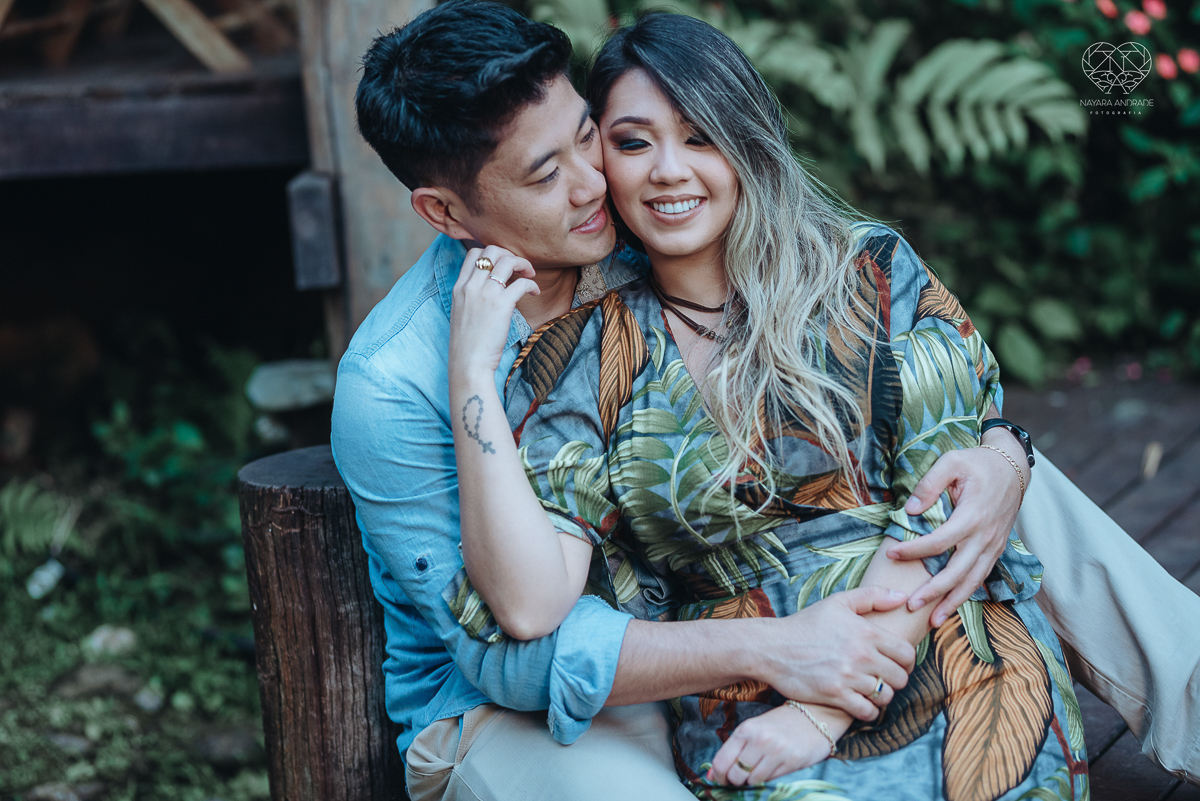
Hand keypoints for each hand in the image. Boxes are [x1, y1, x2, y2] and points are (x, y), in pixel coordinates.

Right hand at [449, 245, 539, 379]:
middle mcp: (471, 286)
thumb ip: (472, 297)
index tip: (503, 264)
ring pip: (508, 260)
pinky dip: (532, 284)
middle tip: (519, 267)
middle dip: (509, 254)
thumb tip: (489, 290)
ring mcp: (486, 293)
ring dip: (523, 264)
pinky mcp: (502, 304)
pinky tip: (535, 292)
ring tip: (530, 274)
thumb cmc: (468, 344)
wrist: (468, 362)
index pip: (474, 254)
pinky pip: (522, 283)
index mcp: (459, 287)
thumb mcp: (461, 313)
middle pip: (492, 250)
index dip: (492, 253)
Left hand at [708, 703, 835, 785]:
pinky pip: (771, 780)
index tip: (721, 779)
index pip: (721, 761)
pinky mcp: (793, 761)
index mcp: (746, 729)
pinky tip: (774, 768)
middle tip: (741, 777)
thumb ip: (734, 749)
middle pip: (735, 774)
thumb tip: (712, 775)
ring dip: (752, 780)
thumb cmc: (781, 722)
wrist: (817, 715)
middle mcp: (759, 739)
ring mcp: (777, 751)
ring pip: (752, 780)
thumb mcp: (755, 728)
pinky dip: (768, 779)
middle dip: (735, 780)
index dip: (718, 776)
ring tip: (760, 770)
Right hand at [761, 585, 914, 720]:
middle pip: (900, 678)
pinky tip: (861, 703)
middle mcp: (861, 655)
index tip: (897, 664)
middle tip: (884, 679)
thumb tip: (903, 597)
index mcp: (866, 631)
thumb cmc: (806, 624)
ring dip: (882, 696)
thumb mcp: (838, 602)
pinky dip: (868, 711)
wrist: (773, 647)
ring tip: (871, 691)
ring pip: (885, 696)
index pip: (907, 654)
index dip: (907, 662)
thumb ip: (872, 596)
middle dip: (895, 680)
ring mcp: (848, 676)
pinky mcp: (835, 695)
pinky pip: (867, 711)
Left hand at [888, 444, 1022, 626]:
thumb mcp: (951, 462)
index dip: (914, 550)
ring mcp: (993, 546)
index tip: (892, 554)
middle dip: (934, 591)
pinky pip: (981, 576)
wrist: (1012, 468)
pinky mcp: (995, 549)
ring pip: (972, 581)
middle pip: (958, 571)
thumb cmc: (978, 464)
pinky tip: (950, 605)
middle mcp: (985, 536)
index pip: (939, 542)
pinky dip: (966, 593)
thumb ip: (930, 484)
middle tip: (911, 605)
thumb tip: (910, 509)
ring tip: (933, 621)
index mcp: (972, 516)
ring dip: (952, 602)